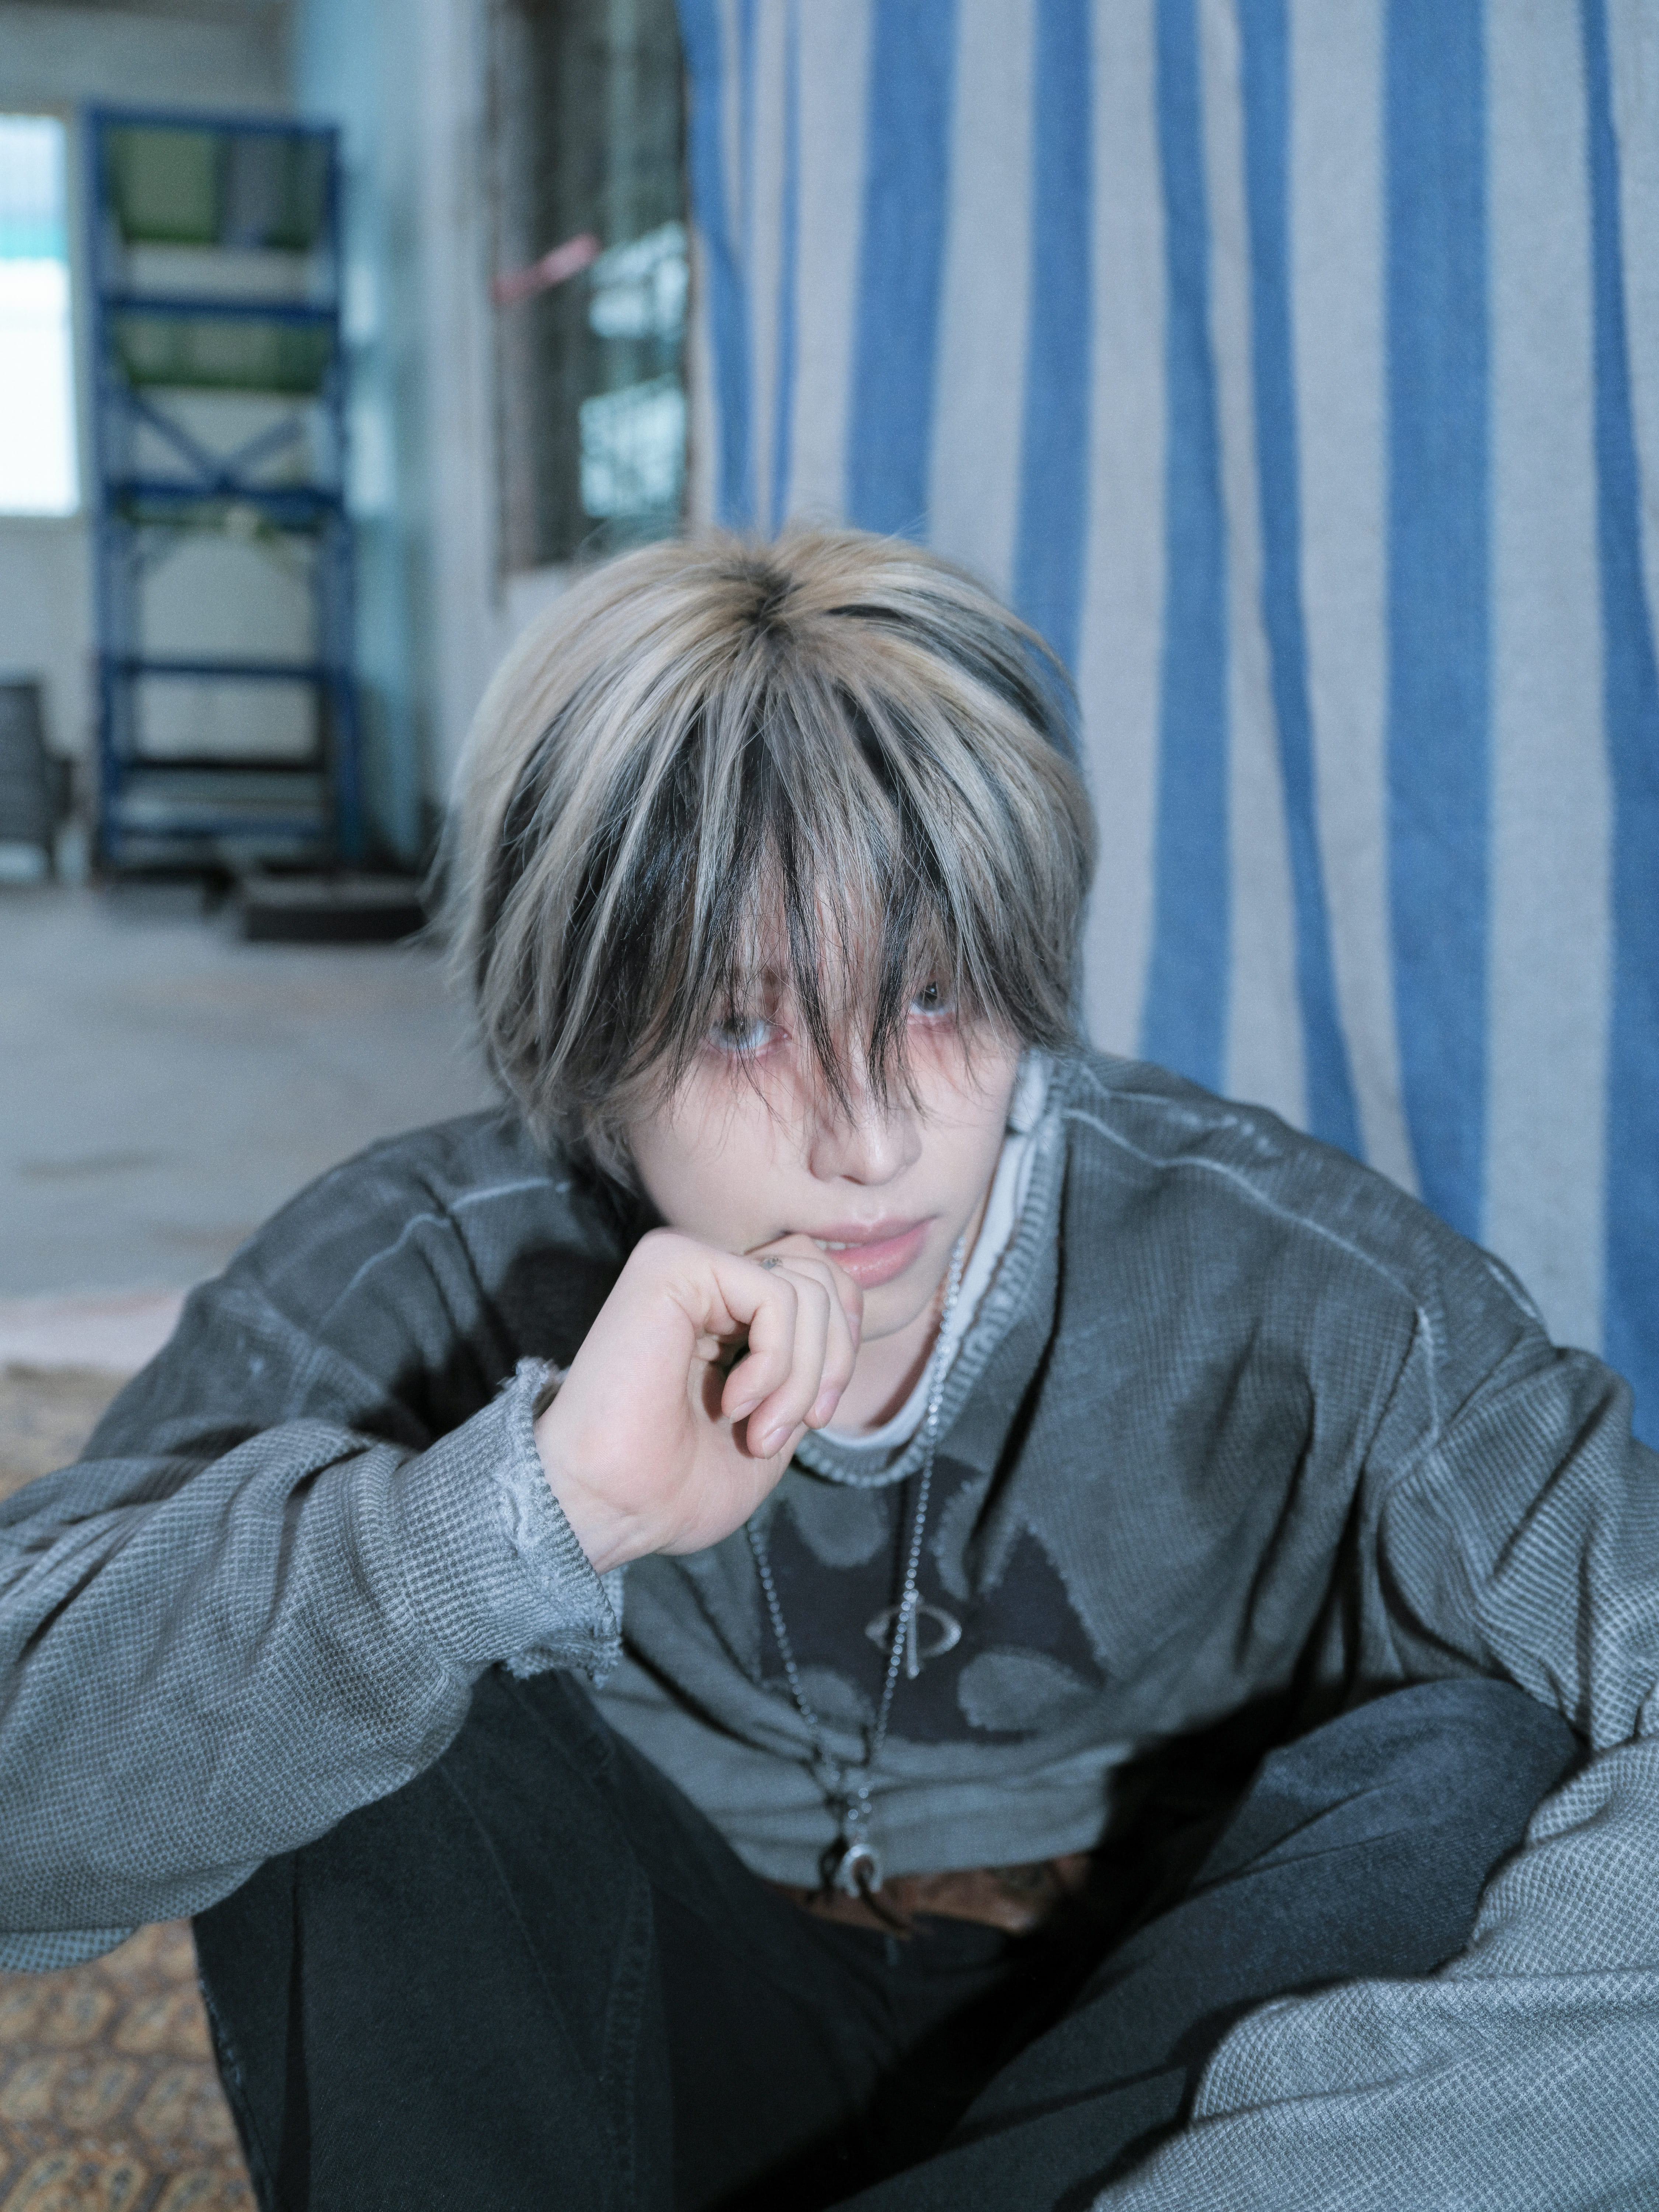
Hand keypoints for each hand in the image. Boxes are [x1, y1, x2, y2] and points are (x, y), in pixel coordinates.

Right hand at [532, 1229, 861, 1573]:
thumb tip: (846, 1319)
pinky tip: (734, 1404)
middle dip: (831, 1361)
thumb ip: (810, 1362)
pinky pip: (776, 1294)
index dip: (841, 1349)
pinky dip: (777, 1362)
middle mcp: (706, 1274)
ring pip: (807, 1287)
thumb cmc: (677, 1485)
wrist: (611, 1509)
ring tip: (757, 1430)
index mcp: (725, 1307)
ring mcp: (687, 1261)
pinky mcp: (672, 1263)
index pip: (823, 1283)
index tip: (814, 1419)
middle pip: (823, 1276)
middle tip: (798, 1426)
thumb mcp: (779, 1419)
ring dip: (801, 1377)